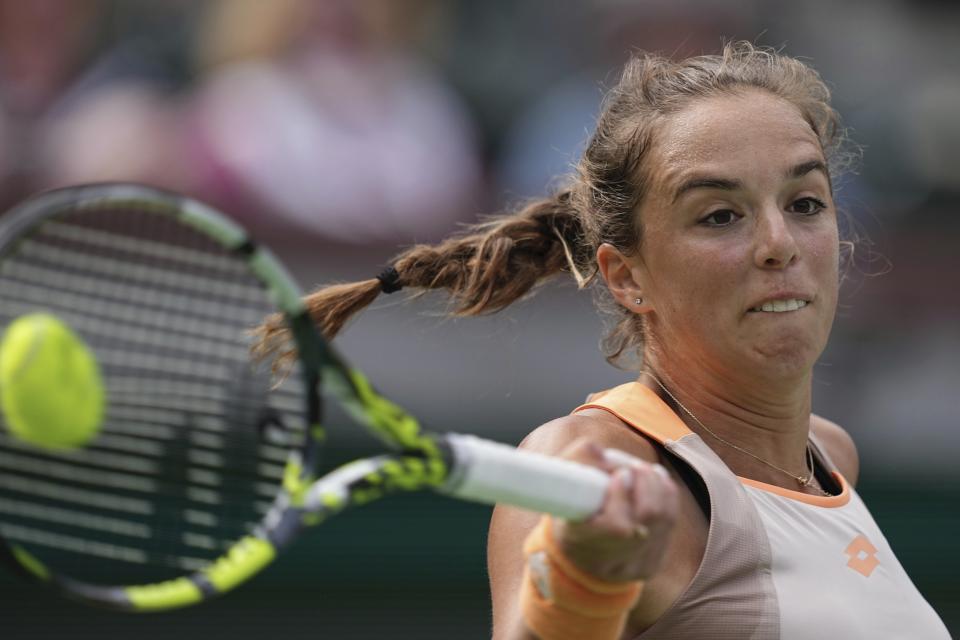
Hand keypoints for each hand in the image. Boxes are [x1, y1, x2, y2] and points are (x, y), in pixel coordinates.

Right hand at [552, 439, 678, 582]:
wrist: (574, 559)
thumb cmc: (568, 512)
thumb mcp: (559, 489)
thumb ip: (578, 462)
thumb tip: (602, 452)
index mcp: (581, 543)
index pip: (618, 526)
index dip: (622, 496)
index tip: (619, 473)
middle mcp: (611, 562)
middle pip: (648, 517)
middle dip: (646, 483)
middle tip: (634, 466)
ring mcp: (634, 566)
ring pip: (662, 518)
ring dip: (656, 485)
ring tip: (643, 469)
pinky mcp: (650, 564)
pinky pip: (669, 522)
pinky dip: (666, 495)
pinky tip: (655, 481)